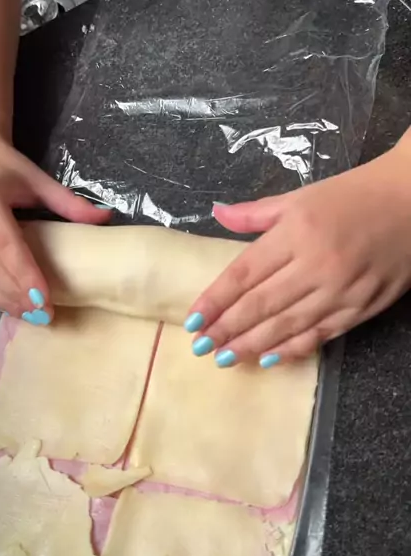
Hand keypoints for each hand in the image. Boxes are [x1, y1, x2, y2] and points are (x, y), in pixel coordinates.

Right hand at [0, 138, 109, 320]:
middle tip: (43, 315)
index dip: (23, 273)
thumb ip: (69, 202)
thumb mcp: (37, 178)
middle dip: (17, 295)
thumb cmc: (3, 166)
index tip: (44, 297)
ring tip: (31, 316)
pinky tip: (12, 306)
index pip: (5, 244)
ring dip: (4, 300)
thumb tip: (104, 218)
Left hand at [185, 139, 410, 366]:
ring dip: (252, 344)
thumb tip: (217, 214)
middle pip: (261, 304)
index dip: (216, 299)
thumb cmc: (353, 195)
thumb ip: (256, 213)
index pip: (245, 273)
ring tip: (224, 358)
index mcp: (296, 232)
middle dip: (227, 328)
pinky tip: (268, 360)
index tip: (193, 320)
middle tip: (200, 348)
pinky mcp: (362, 307)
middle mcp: (316, 263)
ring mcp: (341, 289)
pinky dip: (293, 349)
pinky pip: (321, 334)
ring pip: (288, 325)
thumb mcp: (300, 197)